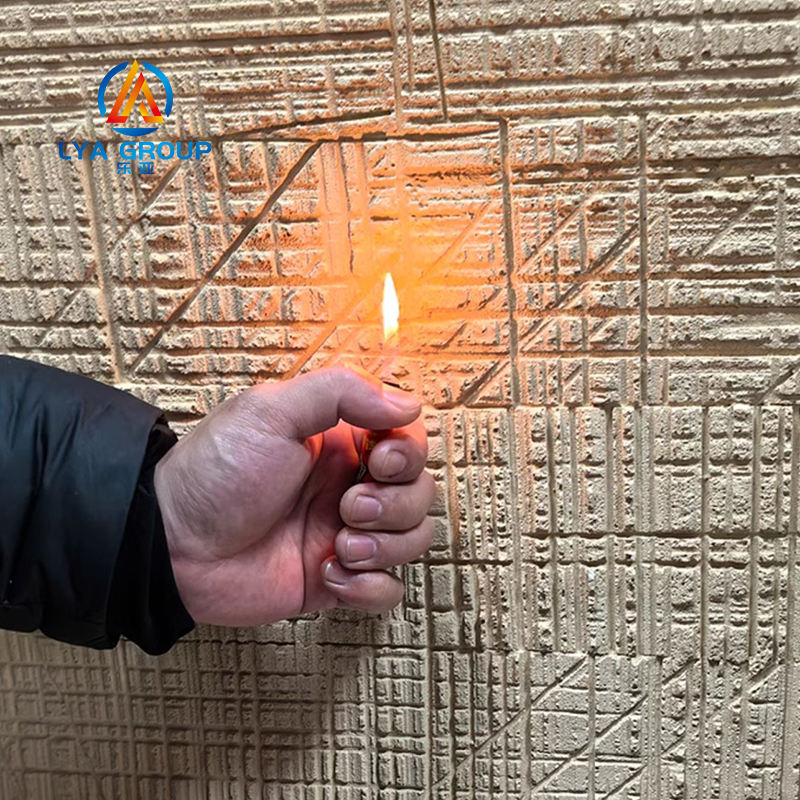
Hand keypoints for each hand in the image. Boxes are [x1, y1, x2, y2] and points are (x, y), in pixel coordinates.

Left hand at [153, 368, 434, 626]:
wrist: (172, 546)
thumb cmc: (215, 472)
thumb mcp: (270, 411)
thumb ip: (341, 393)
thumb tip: (407, 405)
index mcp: (339, 442)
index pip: (408, 439)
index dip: (408, 452)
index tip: (379, 459)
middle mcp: (349, 485)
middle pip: (419, 492)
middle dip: (395, 503)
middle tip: (349, 507)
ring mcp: (345, 534)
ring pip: (412, 539)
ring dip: (387, 545)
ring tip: (339, 544)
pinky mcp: (336, 579)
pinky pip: (387, 589)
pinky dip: (370, 586)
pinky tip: (329, 573)